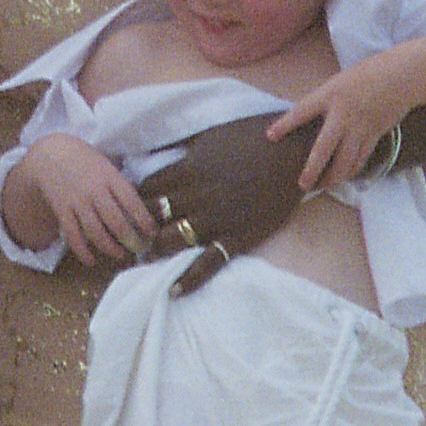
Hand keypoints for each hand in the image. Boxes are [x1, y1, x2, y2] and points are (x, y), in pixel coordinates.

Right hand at [22, 134, 155, 269]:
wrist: (50, 154)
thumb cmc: (84, 161)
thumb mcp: (106, 165)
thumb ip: (119, 186)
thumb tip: (138, 211)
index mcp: (109, 176)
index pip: (131, 201)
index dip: (144, 220)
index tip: (152, 232)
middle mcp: (94, 190)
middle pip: (116, 221)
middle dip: (130, 239)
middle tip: (138, 248)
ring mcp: (77, 201)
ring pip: (96, 232)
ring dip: (110, 248)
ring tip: (120, 254)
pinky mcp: (62, 210)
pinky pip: (73, 236)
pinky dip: (82, 252)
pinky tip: (91, 261)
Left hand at [137, 113, 310, 291]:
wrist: (294, 154)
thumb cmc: (253, 137)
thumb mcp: (210, 135)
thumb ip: (183, 147)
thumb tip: (159, 146)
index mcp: (188, 169)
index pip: (147, 189)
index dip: (135, 199)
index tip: (130, 207)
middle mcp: (197, 196)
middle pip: (153, 217)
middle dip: (138, 226)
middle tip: (131, 236)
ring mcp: (217, 219)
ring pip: (172, 240)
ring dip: (155, 250)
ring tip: (146, 257)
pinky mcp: (238, 237)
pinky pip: (208, 263)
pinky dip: (188, 279)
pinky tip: (172, 291)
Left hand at [269, 63, 408, 188]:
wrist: (399, 77)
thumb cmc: (366, 76)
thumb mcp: (338, 82)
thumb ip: (323, 101)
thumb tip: (307, 118)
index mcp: (330, 95)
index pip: (302, 111)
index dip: (285, 124)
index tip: (270, 136)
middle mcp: (343, 114)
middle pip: (324, 148)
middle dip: (312, 169)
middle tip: (303, 184)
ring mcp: (360, 127)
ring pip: (345, 160)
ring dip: (333, 177)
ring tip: (323, 185)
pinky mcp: (374, 135)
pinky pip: (360, 158)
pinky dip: (352, 170)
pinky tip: (344, 176)